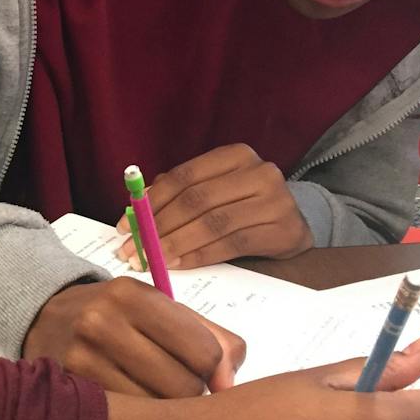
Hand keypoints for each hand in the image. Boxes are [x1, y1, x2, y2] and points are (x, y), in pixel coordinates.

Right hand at [23, 278, 245, 396]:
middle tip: (176, 386)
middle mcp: (102, 321)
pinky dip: (136, 419)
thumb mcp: (160, 309)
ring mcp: (81, 356)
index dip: (214, 371)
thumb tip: (229, 383)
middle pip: (182, 386)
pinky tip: (130, 406)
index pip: (204, 351)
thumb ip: (209, 337)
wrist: (44, 316)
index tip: (202, 374)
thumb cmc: (118, 315)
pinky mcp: (69, 386)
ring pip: (155, 408)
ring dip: (164, 410)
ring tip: (151, 394)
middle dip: (190, 393)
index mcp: (133, 294)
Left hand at [118, 144, 312, 268]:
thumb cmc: (244, 205)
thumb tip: (134, 208)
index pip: (183, 177)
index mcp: (236, 155)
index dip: (150, 201)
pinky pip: (232, 244)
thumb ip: (178, 193)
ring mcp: (276, 200)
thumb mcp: (215, 190)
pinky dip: (200, 256)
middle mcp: (260, 172)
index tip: (125, 225)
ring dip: (175, 244)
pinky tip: (178, 265)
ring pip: (213, 224)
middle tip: (133, 249)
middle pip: (196, 200)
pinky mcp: (284, 230)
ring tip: (151, 260)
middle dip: (158, 227)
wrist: (295, 223)